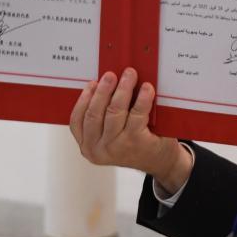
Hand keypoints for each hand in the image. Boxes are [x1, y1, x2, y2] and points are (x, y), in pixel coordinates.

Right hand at [69, 67, 191, 193]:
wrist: (160, 161)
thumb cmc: (135, 142)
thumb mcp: (111, 134)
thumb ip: (103, 117)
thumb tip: (104, 83)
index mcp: (87, 146)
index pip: (77, 120)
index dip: (84, 98)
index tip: (93, 82)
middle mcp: (98, 149)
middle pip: (94, 113)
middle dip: (103, 90)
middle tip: (111, 74)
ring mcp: (117, 146)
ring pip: (114, 111)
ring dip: (122, 89)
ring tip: (129, 75)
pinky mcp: (136, 142)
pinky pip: (137, 114)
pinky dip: (142, 99)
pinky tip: (147, 88)